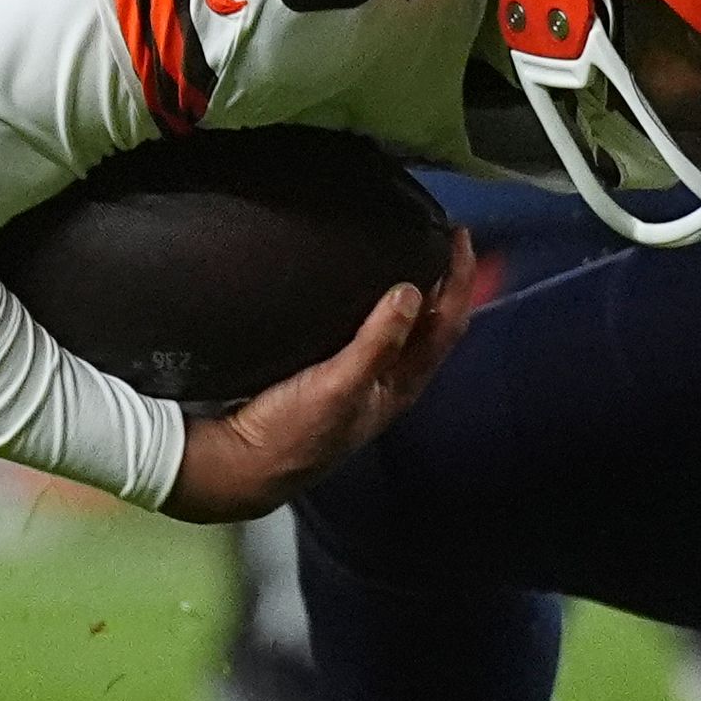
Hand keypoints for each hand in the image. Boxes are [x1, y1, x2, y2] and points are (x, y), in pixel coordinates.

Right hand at [160, 231, 474, 520]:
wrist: (241, 464)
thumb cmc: (290, 435)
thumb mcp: (337, 387)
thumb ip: (376, 344)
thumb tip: (410, 293)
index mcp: (400, 386)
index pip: (447, 324)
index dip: (460, 280)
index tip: (458, 237)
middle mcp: (388, 381)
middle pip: (432, 323)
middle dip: (441, 279)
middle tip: (437, 235)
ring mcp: (360, 378)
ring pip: (403, 326)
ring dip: (412, 288)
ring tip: (406, 249)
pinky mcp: (331, 371)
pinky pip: (368, 329)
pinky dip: (375, 301)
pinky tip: (359, 284)